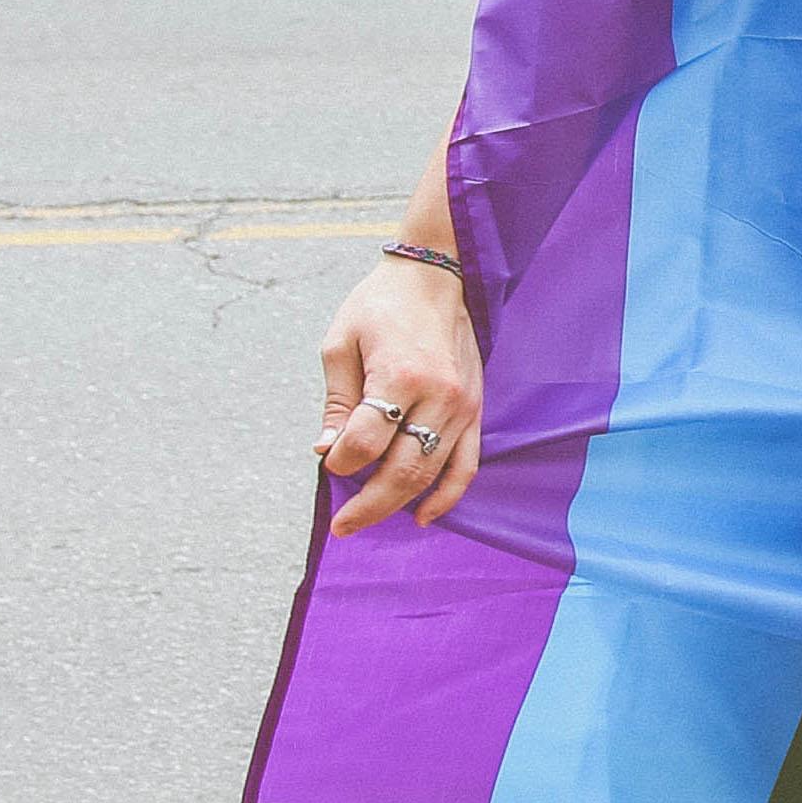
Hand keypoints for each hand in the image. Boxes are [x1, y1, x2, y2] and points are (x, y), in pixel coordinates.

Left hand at [315, 252, 488, 535]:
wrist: (437, 277)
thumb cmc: (381, 306)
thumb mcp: (341, 345)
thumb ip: (337, 402)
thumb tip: (327, 450)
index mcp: (400, 376)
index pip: (366, 441)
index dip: (339, 461)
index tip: (325, 461)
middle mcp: (439, 396)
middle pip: (402, 469)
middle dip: (367, 504)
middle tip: (341, 525)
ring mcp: (463, 407)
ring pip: (433, 473)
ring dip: (398, 504)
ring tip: (367, 520)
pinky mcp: (476, 410)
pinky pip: (468, 464)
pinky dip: (448, 495)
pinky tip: (424, 515)